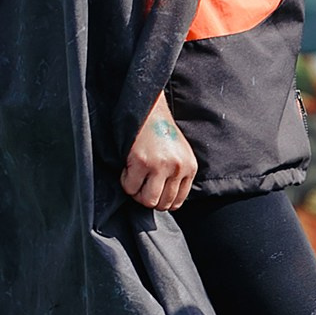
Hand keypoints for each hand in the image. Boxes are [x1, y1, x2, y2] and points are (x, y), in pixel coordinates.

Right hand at [122, 94, 196, 210]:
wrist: (149, 110)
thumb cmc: (160, 133)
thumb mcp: (179, 154)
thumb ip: (177, 175)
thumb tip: (165, 200)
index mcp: (190, 167)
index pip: (177, 201)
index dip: (161, 200)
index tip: (152, 191)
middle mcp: (178, 168)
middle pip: (162, 204)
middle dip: (148, 198)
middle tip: (141, 185)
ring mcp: (160, 166)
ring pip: (147, 200)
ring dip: (137, 194)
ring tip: (135, 179)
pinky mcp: (142, 162)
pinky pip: (130, 187)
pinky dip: (125, 182)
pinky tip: (127, 168)